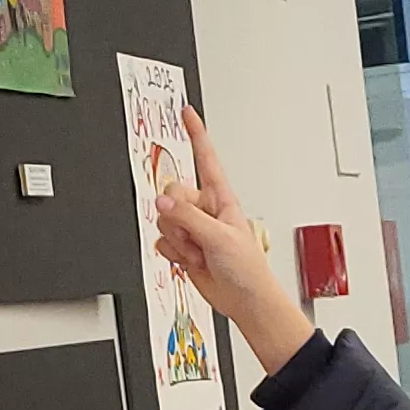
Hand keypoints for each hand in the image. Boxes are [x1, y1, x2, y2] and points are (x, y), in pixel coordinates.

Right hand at [154, 109, 315, 372]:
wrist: (245, 299)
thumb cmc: (247, 267)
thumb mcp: (219, 236)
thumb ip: (187, 216)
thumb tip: (163, 201)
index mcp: (220, 197)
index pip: (205, 157)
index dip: (196, 133)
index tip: (186, 111)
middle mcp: (205, 209)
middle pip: (172, 196)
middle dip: (179, 219)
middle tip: (197, 238)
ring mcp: (193, 228)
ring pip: (164, 221)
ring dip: (179, 241)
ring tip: (200, 253)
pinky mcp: (184, 247)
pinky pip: (162, 241)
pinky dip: (173, 253)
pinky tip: (191, 260)